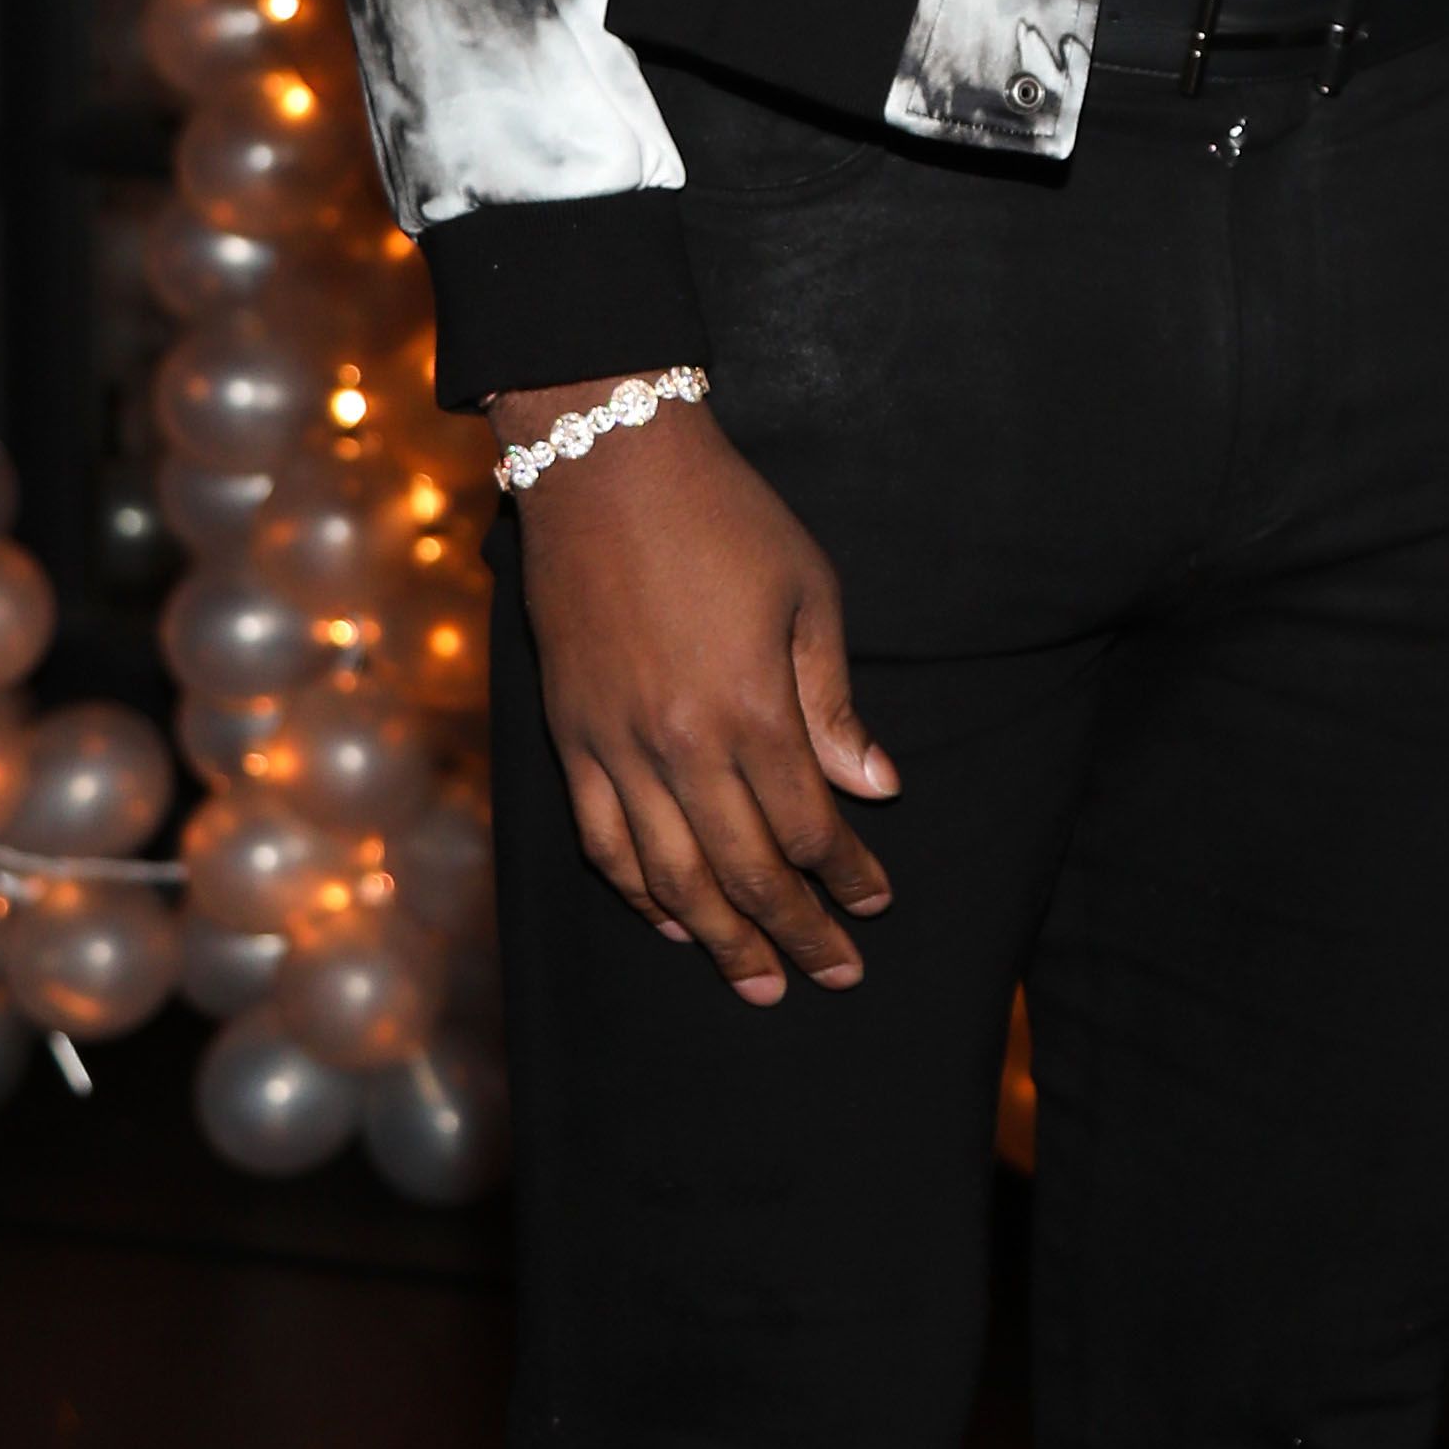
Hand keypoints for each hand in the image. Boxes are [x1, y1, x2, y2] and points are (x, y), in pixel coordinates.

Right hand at [497, 386, 899, 1004]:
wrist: (605, 464)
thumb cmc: (726, 518)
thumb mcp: (809, 595)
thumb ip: (835, 703)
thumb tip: (874, 789)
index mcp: (752, 709)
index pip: (810, 828)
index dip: (848, 877)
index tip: (878, 905)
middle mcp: (680, 745)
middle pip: (747, 872)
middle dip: (797, 934)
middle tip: (835, 974)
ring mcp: (615, 746)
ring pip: (671, 877)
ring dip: (721, 939)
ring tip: (758, 984)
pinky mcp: (570, 736)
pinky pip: (602, 840)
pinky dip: (637, 893)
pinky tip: (671, 922)